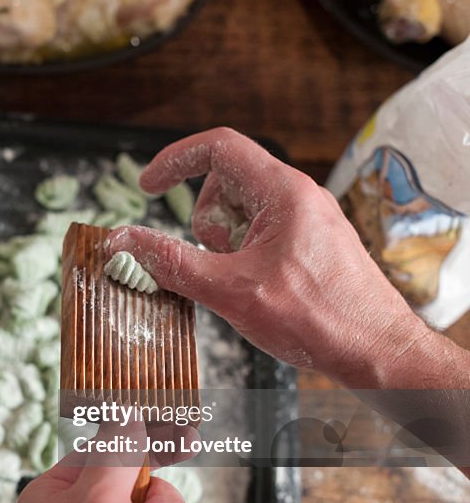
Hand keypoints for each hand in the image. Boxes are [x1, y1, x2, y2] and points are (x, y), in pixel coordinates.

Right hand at [104, 127, 434, 388]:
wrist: (379, 355)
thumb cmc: (319, 320)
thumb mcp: (230, 291)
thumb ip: (171, 263)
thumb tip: (123, 241)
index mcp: (284, 192)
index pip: (218, 147)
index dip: (175, 160)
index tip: (147, 186)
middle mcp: (298, 197)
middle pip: (226, 182)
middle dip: (203, 220)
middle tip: (211, 261)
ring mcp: (307, 220)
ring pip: (241, 212)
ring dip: (222, 244)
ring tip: (239, 282)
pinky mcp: (310, 244)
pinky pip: (259, 235)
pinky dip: (241, 257)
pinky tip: (254, 291)